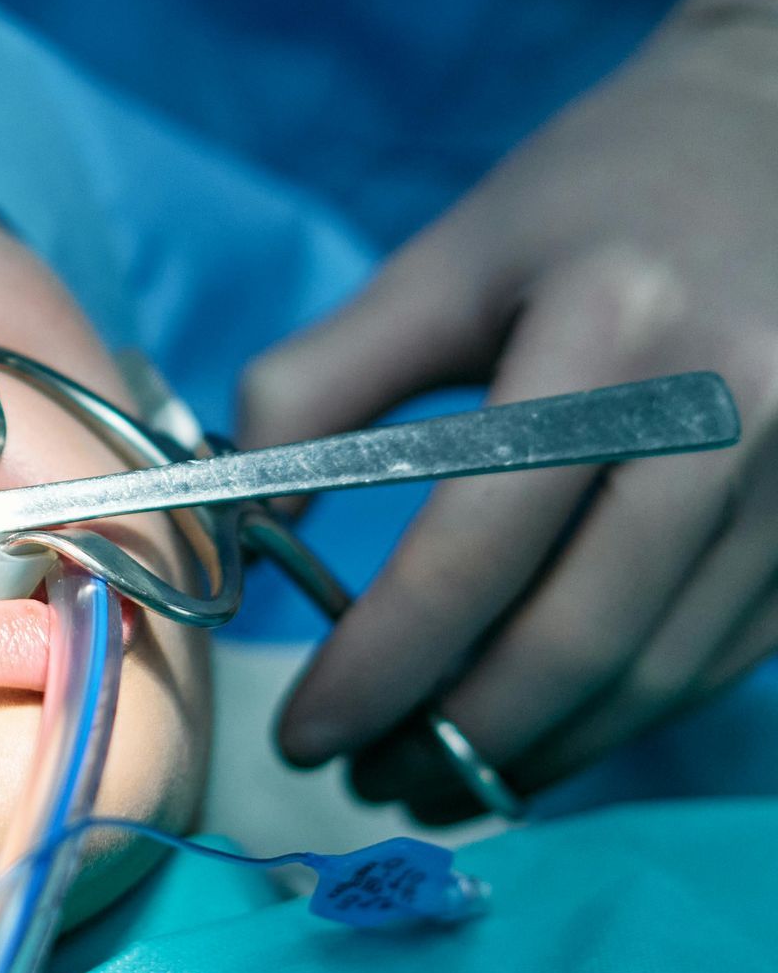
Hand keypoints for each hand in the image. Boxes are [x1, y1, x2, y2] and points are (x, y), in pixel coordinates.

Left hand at [239, 0, 777, 804]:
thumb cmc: (601, 189)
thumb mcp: (454, 253)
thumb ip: (327, 379)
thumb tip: (244, 526)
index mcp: (615, 334)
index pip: (477, 550)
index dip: (381, 665)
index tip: (306, 732)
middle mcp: (734, 411)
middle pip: (578, 638)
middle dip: (455, 737)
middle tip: (367, 783)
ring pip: (658, 672)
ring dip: (539, 751)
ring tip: (437, 779)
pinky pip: (721, 656)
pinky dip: (624, 713)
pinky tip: (542, 732)